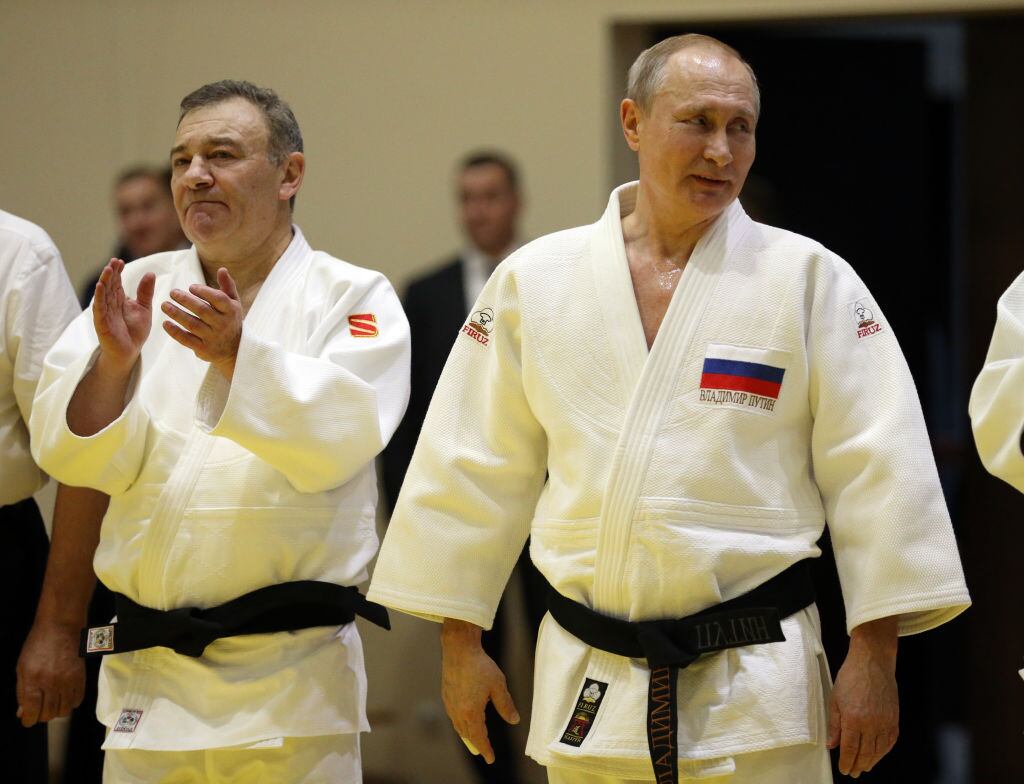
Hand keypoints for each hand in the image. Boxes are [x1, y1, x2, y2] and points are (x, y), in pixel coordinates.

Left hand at [16, 619, 84, 726]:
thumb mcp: (22, 666)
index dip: (29, 720)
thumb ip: (22, 691)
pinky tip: (65, 697)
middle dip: (42, 716)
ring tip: (53, 704)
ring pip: (64, 710)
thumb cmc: (38, 644)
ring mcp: (68, 679)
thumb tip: (22, 711)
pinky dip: (71, 703)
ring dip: (57, 711)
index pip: (31, 710)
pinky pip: (78, 699)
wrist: (61, 626)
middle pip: (48, 713)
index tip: (28, 720)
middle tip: (40, 710)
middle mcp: (51, 681)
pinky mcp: (81, 676)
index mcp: (32, 678)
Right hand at [92, 258, 154, 376]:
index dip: (118, 272)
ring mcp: (105, 313)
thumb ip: (146, 292)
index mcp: (120, 300)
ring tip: (108, 270)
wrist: (129, 352)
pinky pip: (99, 308)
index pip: (117, 282)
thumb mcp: (144, 309)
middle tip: (114, 261)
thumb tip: (150, 273)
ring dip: (105, 281)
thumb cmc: (135, 331)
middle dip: (111, 273)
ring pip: (103, 294)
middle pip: (109, 285)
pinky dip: (99, 297)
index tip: (120, 261)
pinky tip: (100, 286)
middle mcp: (110, 304)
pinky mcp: (102, 322)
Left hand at [161, 267, 242, 379]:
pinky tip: (165, 324)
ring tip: (164, 305)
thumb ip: (227, 286)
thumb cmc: (231, 321)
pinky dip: (175, 332)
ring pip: (192, 324)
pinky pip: (187, 340)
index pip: (218, 299)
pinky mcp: (204, 349)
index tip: (190, 287)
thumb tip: (222, 269)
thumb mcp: (234, 304)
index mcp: (231, 311)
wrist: (235, 350)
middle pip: (202, 310)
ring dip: (176, 314)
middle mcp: (223, 325)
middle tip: (172, 292)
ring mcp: (213, 338)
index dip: (204, 291)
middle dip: (185, 300)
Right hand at [440, 619, 519, 763]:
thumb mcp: (498, 685)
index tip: (490, 758)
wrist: (459, 649)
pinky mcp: (446, 694)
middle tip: (482, 753)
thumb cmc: (479, 665)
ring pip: (458, 725)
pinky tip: (462, 720)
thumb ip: (506, 705)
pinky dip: (459, 723)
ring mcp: (450, 703)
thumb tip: (514, 720)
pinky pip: (453, 716)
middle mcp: (457, 711)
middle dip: (475, 744)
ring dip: (466, 735)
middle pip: (467, 733)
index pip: (479, 736)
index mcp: (471, 712)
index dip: (485, 748)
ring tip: (471, 741)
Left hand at [827, 617, 898, 777]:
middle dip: (858, 765)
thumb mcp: (835, 699)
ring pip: (879, 750)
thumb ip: (834, 725)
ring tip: (864, 766)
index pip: (850, 749)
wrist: (873, 662)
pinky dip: (884, 751)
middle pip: (865, 753)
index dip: (846, 762)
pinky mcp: (894, 718)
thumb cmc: (851, 677)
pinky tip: (878, 754)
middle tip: (853, 772)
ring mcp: (885, 721)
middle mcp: (871, 723)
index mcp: (853, 719)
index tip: (844, 769)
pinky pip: (890, 741)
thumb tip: (832, 745)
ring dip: (871, 761)